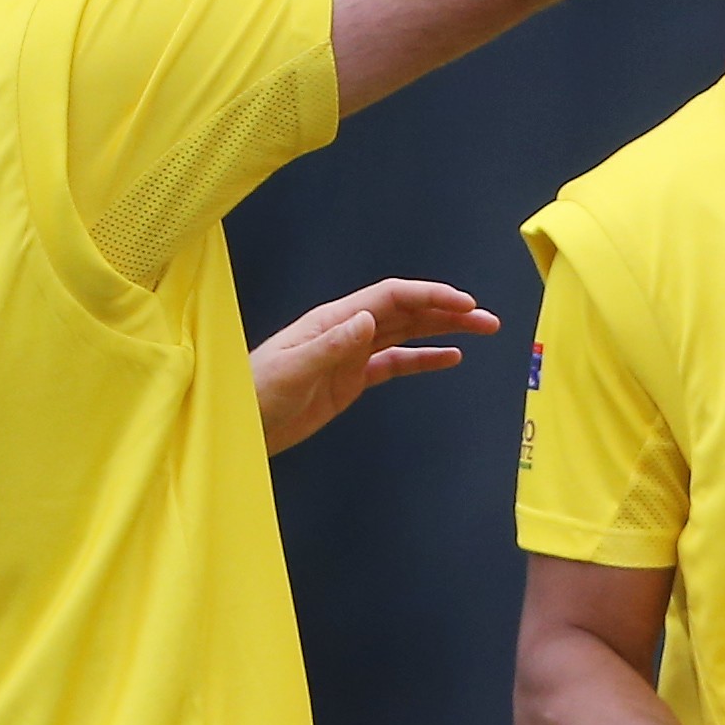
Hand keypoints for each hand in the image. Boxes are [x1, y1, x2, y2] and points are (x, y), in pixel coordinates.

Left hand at [252, 277, 499, 454]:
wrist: (237, 428)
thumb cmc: (253, 394)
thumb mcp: (292, 369)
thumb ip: (331, 345)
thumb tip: (370, 319)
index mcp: (333, 321)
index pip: (390, 298)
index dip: (429, 297)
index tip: (464, 304)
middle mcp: (347, 331)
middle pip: (406, 312)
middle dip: (447, 311)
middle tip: (487, 319)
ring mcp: (351, 355)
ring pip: (406, 334)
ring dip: (444, 330)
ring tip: (481, 331)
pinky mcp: (352, 380)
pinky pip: (396, 363)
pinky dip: (424, 358)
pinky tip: (450, 358)